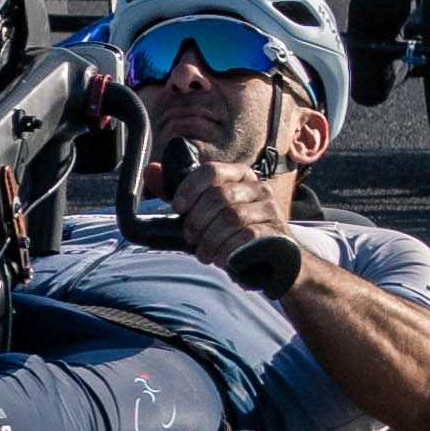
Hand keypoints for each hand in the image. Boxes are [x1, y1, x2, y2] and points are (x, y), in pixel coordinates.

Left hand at [164, 135, 291, 269]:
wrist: (275, 260)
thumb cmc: (234, 232)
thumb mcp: (206, 212)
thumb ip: (180, 192)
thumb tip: (151, 170)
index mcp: (238, 175)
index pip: (211, 170)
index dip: (189, 188)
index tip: (177, 208)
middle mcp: (258, 187)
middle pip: (219, 196)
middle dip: (198, 220)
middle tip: (190, 238)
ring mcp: (271, 209)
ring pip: (232, 217)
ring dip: (211, 239)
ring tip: (204, 254)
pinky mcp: (278, 232)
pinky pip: (248, 237)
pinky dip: (228, 249)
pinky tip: (221, 259)